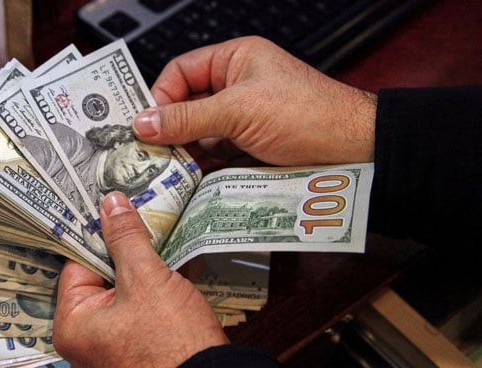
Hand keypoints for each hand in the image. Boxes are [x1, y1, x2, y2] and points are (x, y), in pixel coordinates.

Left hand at [53, 192, 228, 367]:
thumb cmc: (173, 341)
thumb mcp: (146, 278)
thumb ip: (126, 237)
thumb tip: (111, 204)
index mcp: (72, 325)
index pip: (78, 264)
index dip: (99, 235)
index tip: (113, 210)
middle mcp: (86, 340)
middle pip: (100, 277)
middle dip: (124, 252)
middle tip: (140, 222)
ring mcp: (112, 346)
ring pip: (123, 291)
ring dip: (142, 270)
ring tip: (159, 245)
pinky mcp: (137, 348)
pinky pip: (137, 309)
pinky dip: (153, 291)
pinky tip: (171, 273)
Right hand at [133, 36, 376, 165]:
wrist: (352, 151)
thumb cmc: (308, 113)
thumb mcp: (239, 110)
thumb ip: (188, 116)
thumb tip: (144, 122)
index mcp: (235, 60)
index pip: (182, 71)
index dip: (160, 95)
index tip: (145, 123)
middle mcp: (236, 86)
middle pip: (187, 105)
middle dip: (170, 128)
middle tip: (150, 151)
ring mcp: (243, 118)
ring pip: (200, 133)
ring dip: (186, 151)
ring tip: (169, 169)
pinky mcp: (250, 147)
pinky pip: (216, 154)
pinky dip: (203, 166)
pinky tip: (192, 178)